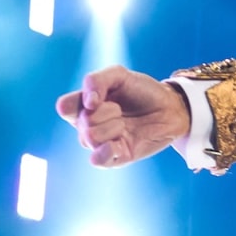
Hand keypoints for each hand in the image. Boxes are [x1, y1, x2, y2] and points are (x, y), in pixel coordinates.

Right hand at [56, 66, 191, 167]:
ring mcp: (102, 143)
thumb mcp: (119, 75)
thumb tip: (88, 103)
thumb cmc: (142, 91)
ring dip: (113, 126)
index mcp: (85, 106)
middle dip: (106, 112)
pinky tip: (121, 143)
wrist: (170, 108)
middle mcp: (89, 126)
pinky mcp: (116, 158)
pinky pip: (98, 160)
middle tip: (121, 110)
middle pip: (82, 122)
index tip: (97, 97)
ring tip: (126, 124)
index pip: (65, 107)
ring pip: (90, 138)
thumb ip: (96, 80)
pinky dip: (106, 151)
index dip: (80, 100)